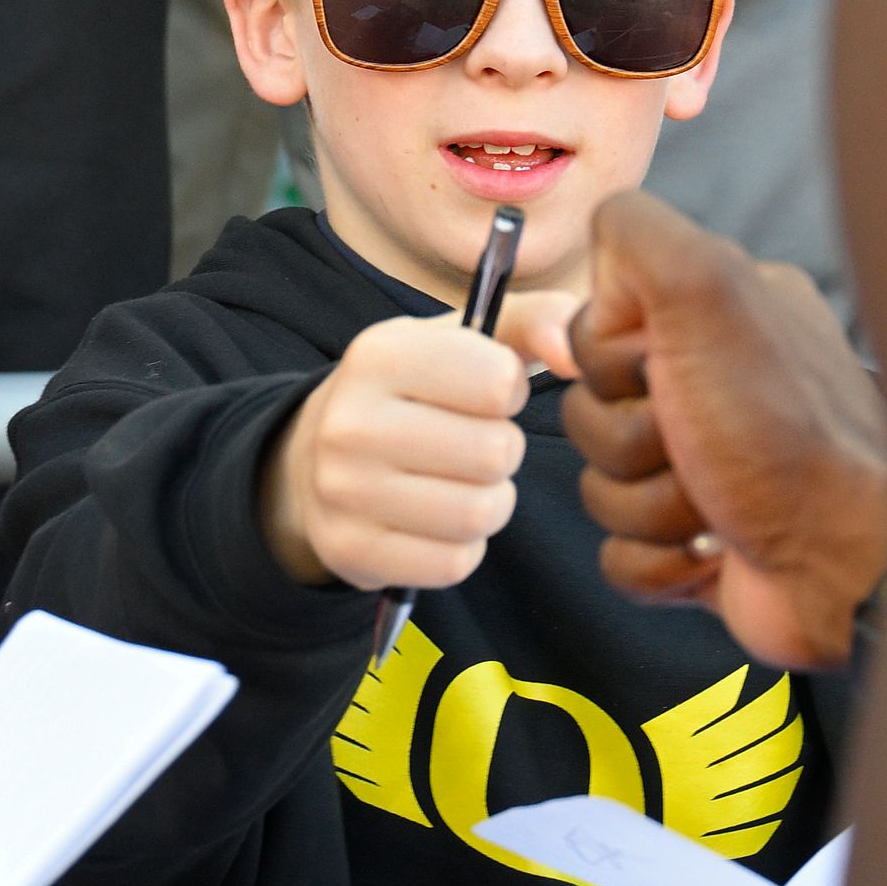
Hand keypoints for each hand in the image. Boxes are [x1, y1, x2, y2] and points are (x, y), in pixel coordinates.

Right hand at [262, 308, 566, 592]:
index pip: (499, 382)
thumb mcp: (463, 342)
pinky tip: (435, 522)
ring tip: (460, 482)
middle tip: (473, 445)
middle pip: (494, 453)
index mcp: (380, 353)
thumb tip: (574, 350)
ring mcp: (343, 490)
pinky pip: (454, 563)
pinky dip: (462, 547)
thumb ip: (534, 322)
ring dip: (490, 502)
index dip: (508, 392)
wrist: (313, 463)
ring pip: (479, 514)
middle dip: (503, 451)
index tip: (483, 395)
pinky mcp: (351, 551)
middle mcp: (350, 421)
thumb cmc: (413, 395)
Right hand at [564, 191, 886, 668]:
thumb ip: (639, 234)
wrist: (848, 563)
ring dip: (649, 506)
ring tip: (717, 506)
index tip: (656, 370)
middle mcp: (713, 386)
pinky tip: (713, 552)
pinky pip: (620, 556)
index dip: (608, 361)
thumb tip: (602, 261)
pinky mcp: (695, 543)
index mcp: (716, 317)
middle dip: (629, 442)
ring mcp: (704, 468)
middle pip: (591, 412)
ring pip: (602, 487)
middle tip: (694, 445)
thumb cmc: (786, 430)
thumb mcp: (710, 288)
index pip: (595, 328)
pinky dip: (658, 562)